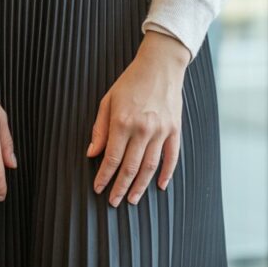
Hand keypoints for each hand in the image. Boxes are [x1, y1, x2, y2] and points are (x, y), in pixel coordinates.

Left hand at [86, 34, 188, 206]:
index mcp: (123, 121)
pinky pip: (171, 157)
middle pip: (130, 168)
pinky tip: (160, 186)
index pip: (111, 158)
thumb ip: (100, 128)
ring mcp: (161, 130)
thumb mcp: (108, 100)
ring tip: (133, 199)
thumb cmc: (131, 81)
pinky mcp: (174, 129)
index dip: (104, 176)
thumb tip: (92, 153)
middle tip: (114, 201)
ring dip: (140, 186)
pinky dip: (166, 174)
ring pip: (149, 167)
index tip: (98, 188)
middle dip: (120, 188)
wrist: (160, 65)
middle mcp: (142, 129)